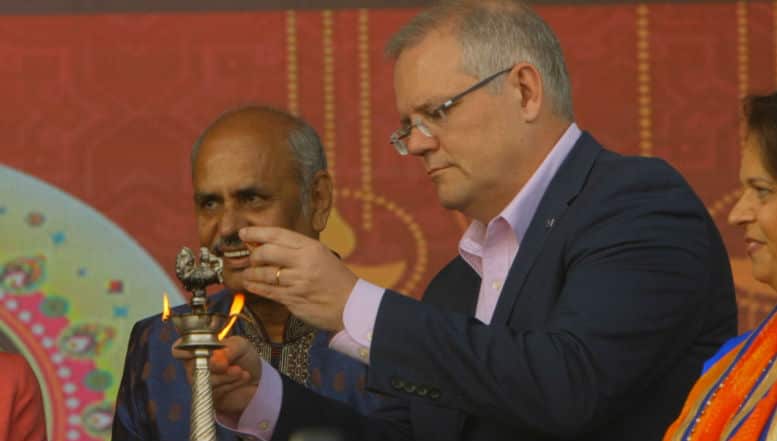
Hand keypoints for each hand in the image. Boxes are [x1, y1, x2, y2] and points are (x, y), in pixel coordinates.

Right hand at [172, 336, 260, 418]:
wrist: (258, 378)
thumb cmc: (243, 358)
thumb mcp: (241, 345)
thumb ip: (231, 347)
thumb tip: (218, 356)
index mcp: (198, 348)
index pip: (178, 350)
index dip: (183, 351)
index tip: (198, 351)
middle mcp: (195, 366)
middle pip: (192, 367)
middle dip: (214, 365)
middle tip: (227, 364)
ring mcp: (201, 382)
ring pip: (206, 380)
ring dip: (226, 375)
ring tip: (240, 371)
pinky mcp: (210, 397)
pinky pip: (216, 392)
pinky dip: (232, 383)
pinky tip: (243, 377)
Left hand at [239, 226, 357, 331]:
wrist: (351, 305)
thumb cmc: (336, 279)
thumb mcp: (322, 255)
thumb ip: (297, 250)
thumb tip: (268, 245)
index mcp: (311, 247)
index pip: (277, 234)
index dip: (256, 233)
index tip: (243, 233)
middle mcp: (303, 262)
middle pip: (266, 252)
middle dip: (253, 255)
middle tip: (251, 258)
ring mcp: (297, 282)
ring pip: (264, 274)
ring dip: (250, 273)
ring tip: (247, 273)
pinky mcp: (293, 299)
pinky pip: (267, 291)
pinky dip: (255, 287)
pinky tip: (250, 284)